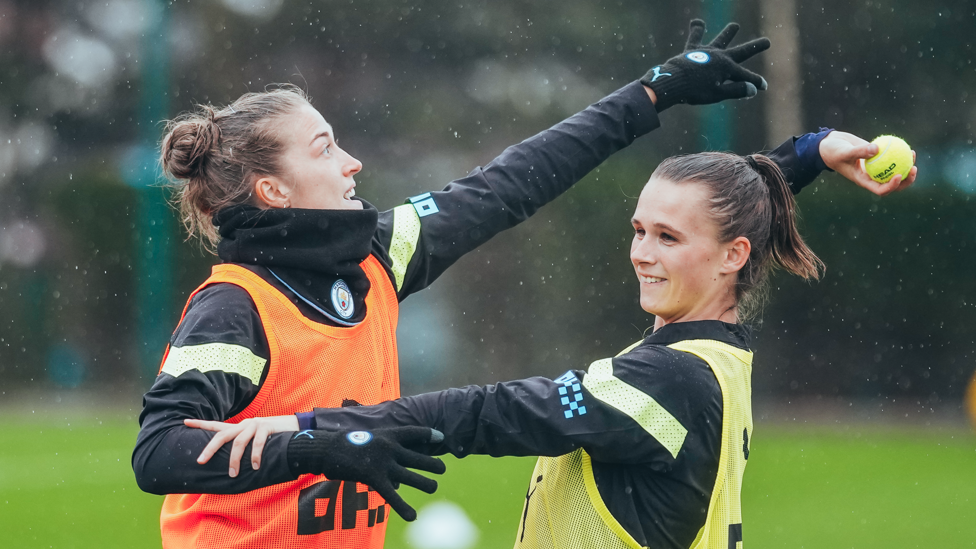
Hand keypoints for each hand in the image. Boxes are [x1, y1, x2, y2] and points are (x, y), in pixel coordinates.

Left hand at [185, 415, 298, 476]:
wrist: (296, 427)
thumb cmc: (274, 437)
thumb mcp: (256, 439)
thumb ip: (245, 447)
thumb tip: (233, 465)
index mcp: (239, 427)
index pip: (216, 425)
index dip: (200, 424)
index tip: (184, 422)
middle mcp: (244, 424)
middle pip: (222, 435)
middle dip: (209, 448)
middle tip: (200, 461)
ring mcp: (255, 425)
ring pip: (238, 442)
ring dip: (234, 460)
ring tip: (233, 474)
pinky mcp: (267, 427)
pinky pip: (257, 443)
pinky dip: (255, 456)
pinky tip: (255, 466)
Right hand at [288, 427, 445, 520]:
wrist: (327, 448)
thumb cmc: (345, 443)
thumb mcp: (367, 437)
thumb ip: (381, 445)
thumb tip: (392, 459)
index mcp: (388, 435)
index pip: (414, 433)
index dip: (429, 435)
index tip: (440, 438)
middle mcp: (390, 448)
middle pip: (418, 457)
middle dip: (433, 464)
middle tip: (442, 469)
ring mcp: (383, 463)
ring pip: (411, 476)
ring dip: (426, 483)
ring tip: (434, 487)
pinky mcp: (374, 478)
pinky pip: (393, 496)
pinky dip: (404, 508)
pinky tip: (412, 516)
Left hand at [640, 19, 769, 110]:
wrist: (673, 82)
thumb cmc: (695, 91)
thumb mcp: (718, 94)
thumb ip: (736, 90)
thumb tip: (753, 89)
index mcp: (727, 69)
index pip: (746, 77)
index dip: (756, 83)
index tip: (764, 87)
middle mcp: (720, 57)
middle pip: (741, 52)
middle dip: (755, 47)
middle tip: (767, 41)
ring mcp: (706, 51)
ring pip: (721, 40)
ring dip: (729, 33)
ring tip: (734, 25)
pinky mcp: (692, 50)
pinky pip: (695, 37)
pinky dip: (697, 29)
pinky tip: (697, 22)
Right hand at [819, 131, 916, 195]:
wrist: (830, 145)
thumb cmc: (833, 151)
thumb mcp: (843, 152)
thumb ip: (859, 151)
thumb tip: (877, 148)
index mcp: (863, 180)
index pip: (880, 189)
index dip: (892, 186)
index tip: (899, 175)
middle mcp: (871, 177)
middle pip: (893, 185)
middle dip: (906, 180)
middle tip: (913, 168)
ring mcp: (876, 168)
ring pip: (895, 171)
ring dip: (906, 166)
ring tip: (912, 154)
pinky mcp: (878, 158)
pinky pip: (891, 158)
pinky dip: (899, 154)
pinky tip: (906, 146)